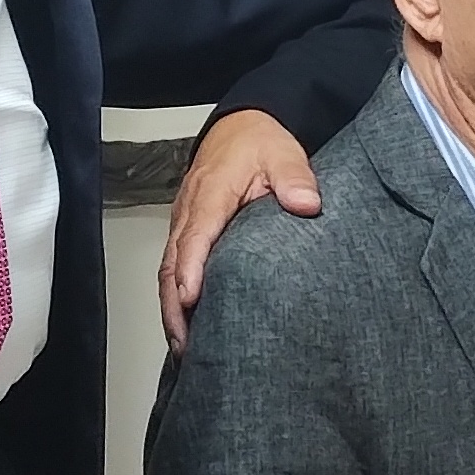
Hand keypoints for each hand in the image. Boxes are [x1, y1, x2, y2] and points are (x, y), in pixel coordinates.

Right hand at [159, 108, 319, 346]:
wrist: (239, 128)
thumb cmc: (258, 144)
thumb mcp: (283, 153)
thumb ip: (295, 178)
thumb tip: (305, 203)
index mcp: (210, 194)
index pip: (195, 235)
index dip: (190, 270)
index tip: (190, 300)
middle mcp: (188, 212)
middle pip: (172, 263)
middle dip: (173, 306)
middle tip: (184, 344)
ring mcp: (183, 223)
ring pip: (168, 270)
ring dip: (171, 309)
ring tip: (183, 347)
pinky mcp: (186, 232)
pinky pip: (173, 267)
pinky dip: (173, 297)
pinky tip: (183, 324)